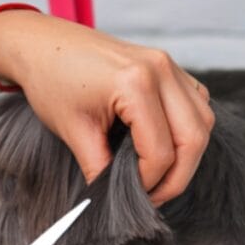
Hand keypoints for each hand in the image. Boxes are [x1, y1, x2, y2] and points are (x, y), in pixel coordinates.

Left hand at [0, 10, 213, 204]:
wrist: (41, 44)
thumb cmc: (51, 81)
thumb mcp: (73, 131)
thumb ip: (100, 168)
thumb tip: (114, 200)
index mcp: (136, 83)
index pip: (161, 152)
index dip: (149, 182)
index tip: (129, 194)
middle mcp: (161, 69)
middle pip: (194, 138)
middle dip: (177, 177)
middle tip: (152, 197)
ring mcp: (168, 64)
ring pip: (203, 121)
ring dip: (187, 155)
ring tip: (158, 176)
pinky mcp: (168, 66)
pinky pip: (196, 103)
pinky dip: (187, 130)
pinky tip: (163, 145)